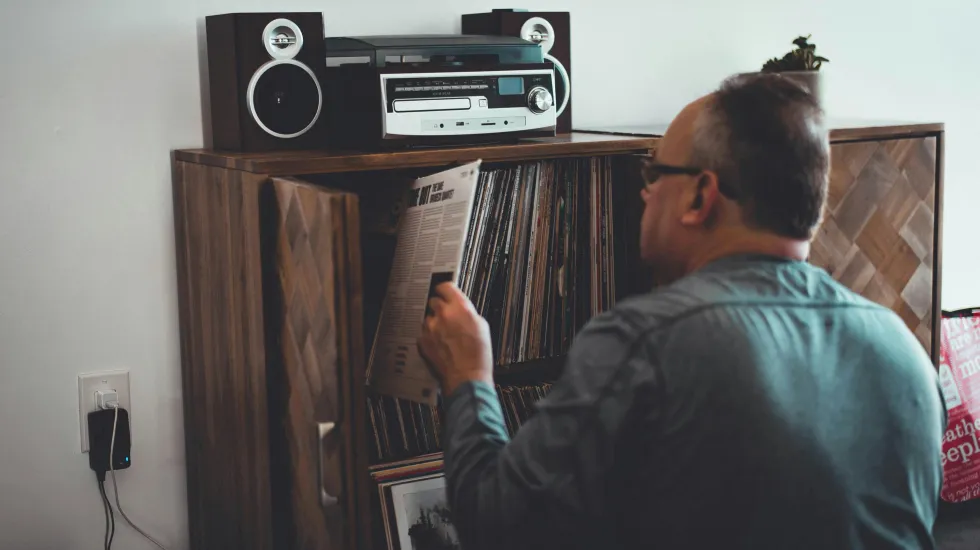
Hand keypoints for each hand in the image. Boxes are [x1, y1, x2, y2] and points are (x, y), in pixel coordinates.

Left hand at [418, 282, 493, 396]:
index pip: (446, 286)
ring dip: (435, 323)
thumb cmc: (478, 355)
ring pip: (428, 318)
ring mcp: (431, 328)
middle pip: (434, 300)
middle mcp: (443, 315)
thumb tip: (462, 310)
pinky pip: (423, 333)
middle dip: (440, 307)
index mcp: (460, 308)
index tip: (445, 291)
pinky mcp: (423, 341)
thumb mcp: (482, 326)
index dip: (445, 289)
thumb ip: (468, 312)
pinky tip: (440, 345)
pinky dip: (429, 337)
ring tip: (445, 335)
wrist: (466, 376)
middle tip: (447, 316)